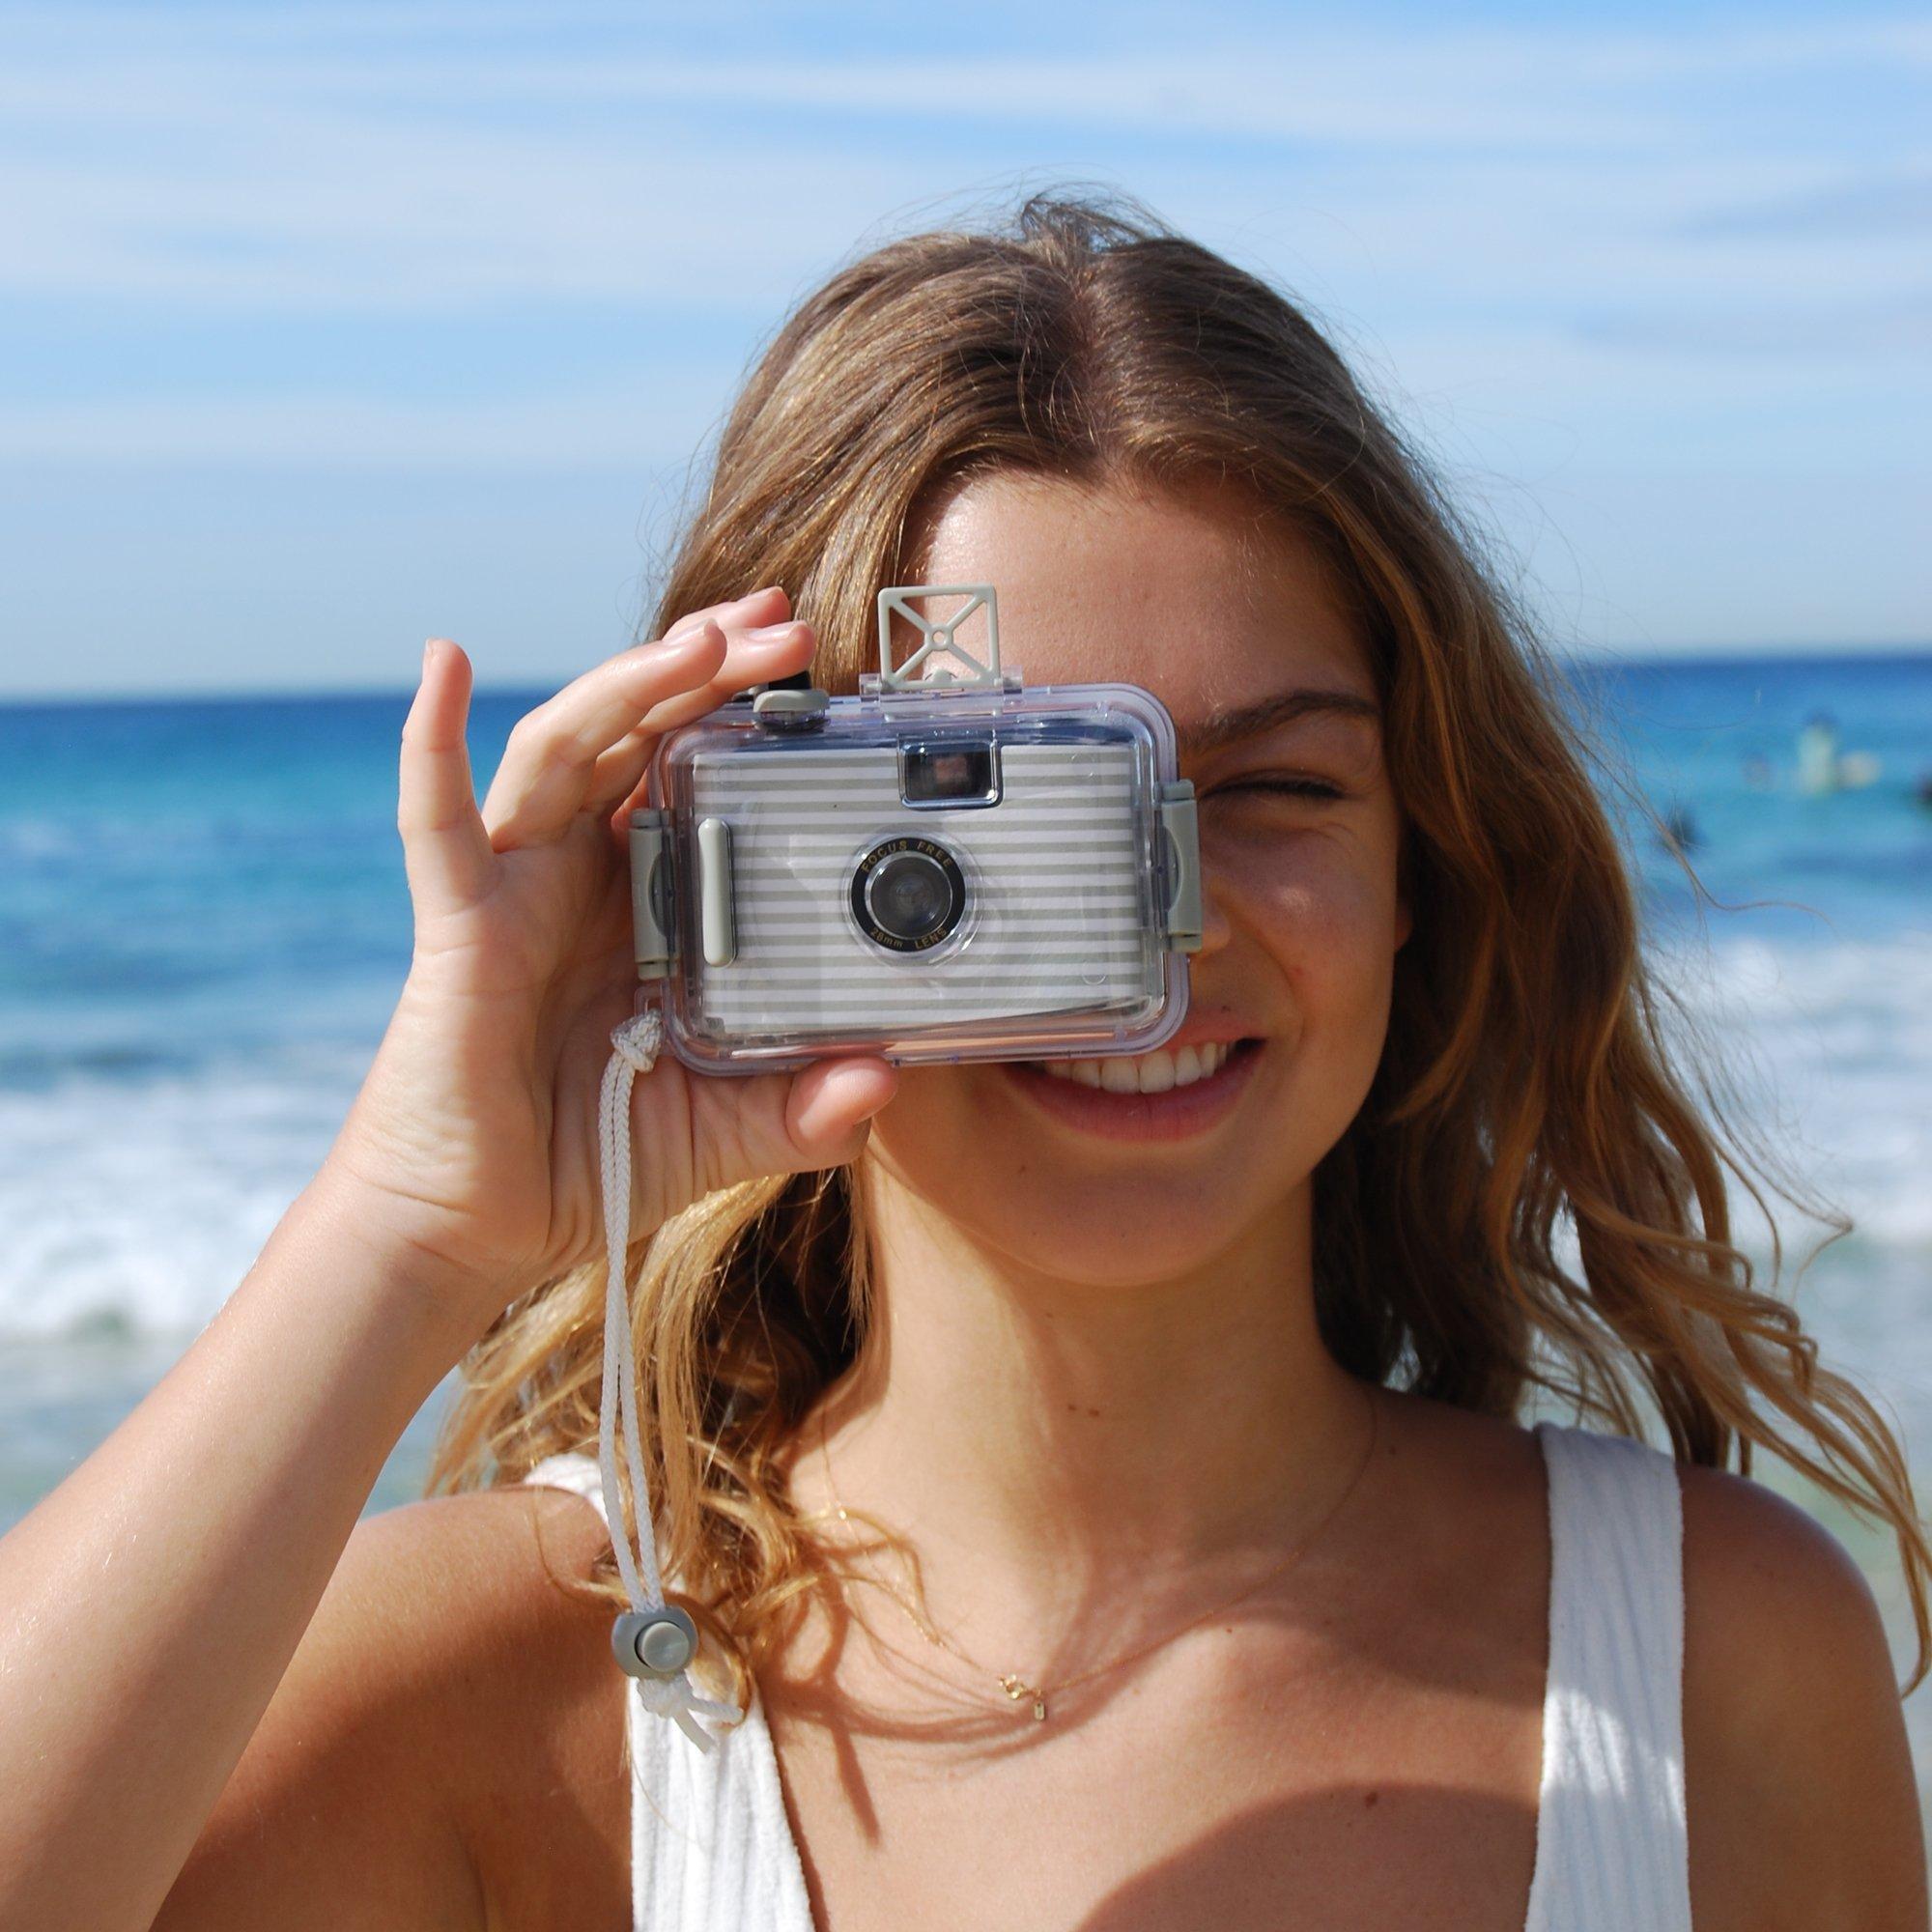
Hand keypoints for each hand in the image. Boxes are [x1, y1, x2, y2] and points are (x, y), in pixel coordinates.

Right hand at [319, 587, 897, 1343]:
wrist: (478, 1229)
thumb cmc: (591, 1159)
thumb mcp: (726, 1128)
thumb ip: (804, 1109)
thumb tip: (889, 1079)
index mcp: (647, 904)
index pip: (697, 777)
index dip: (745, 717)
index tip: (816, 673)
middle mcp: (583, 876)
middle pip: (640, 736)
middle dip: (706, 669)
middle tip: (783, 622)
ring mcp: (516, 888)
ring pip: (566, 750)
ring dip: (627, 684)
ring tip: (701, 640)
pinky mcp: (459, 924)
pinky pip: (436, 821)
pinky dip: (434, 741)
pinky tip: (445, 666)